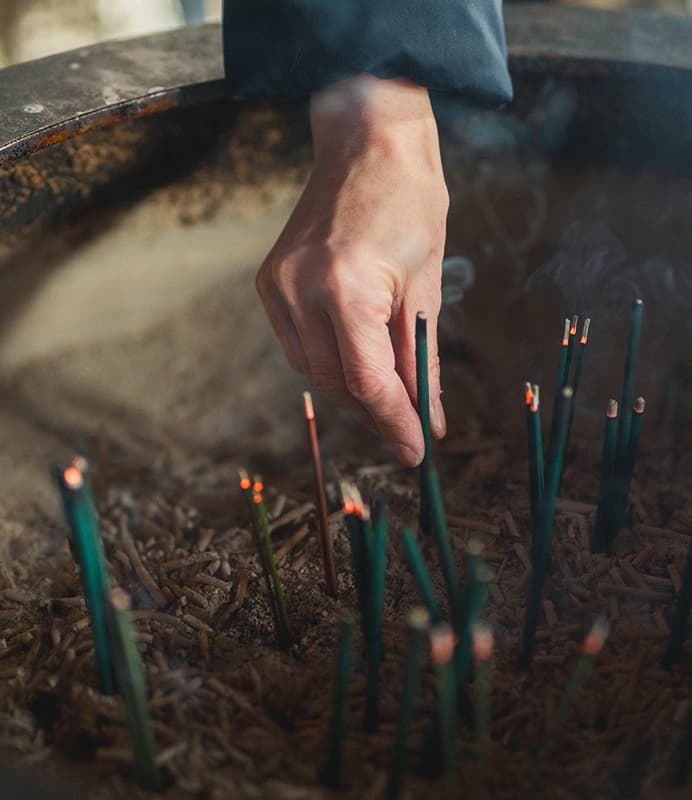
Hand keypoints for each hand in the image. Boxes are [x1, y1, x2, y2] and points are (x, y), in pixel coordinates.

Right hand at [256, 74, 448, 465]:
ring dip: (351, 391)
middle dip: (376, 412)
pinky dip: (327, 363)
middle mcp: (300, 290)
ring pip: (312, 372)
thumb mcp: (426, 286)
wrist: (366, 141)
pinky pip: (297, 346)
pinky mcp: (269, 283)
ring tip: (388, 397)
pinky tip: (354, 362)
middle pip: (336, 384)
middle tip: (409, 427)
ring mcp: (277, 286)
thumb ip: (421, 361)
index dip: (396, 423)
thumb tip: (428, 419)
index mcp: (346, 287)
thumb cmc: (410, 203)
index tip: (417, 450)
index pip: (369, 382)